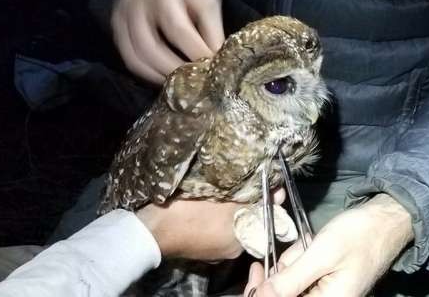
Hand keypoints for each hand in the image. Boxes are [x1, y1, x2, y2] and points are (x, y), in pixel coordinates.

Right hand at [111, 0, 224, 83]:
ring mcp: (121, 15)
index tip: (211, 66)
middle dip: (174, 68)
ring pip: (136, 55)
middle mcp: (135, 2)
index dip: (194, 50)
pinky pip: (128, 56)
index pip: (177, 28)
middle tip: (195, 80)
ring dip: (158, 74)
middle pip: (151, 46)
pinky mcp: (116, 26)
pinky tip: (163, 77)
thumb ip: (211, 26)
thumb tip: (215, 57)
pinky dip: (146, 72)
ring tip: (180, 82)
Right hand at [136, 189, 284, 261]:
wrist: (151, 229)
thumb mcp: (225, 201)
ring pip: (231, 223)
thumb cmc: (190, 213)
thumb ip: (253, 198)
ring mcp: (213, 249)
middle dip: (251, 201)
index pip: (266, 219)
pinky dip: (217, 213)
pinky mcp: (198, 244)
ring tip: (230, 185)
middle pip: (249, 220)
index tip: (273, 183)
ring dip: (232, 205)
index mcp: (241, 243)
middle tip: (251, 179)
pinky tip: (212, 198)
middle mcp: (231, 250)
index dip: (270, 199)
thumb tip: (278, 193)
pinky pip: (215, 226)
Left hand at [247, 193, 413, 296]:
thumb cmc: (359, 236)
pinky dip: (300, 261)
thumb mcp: (321, 255)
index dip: (263, 293)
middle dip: (278, 276)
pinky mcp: (327, 282)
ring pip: (291, 285)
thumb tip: (261, 296)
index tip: (254, 271)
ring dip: (290, 265)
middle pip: (286, 296)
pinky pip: (303, 277)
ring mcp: (327, 293)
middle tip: (274, 257)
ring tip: (306, 244)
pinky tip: (309, 244)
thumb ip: (290, 280)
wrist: (387, 220)